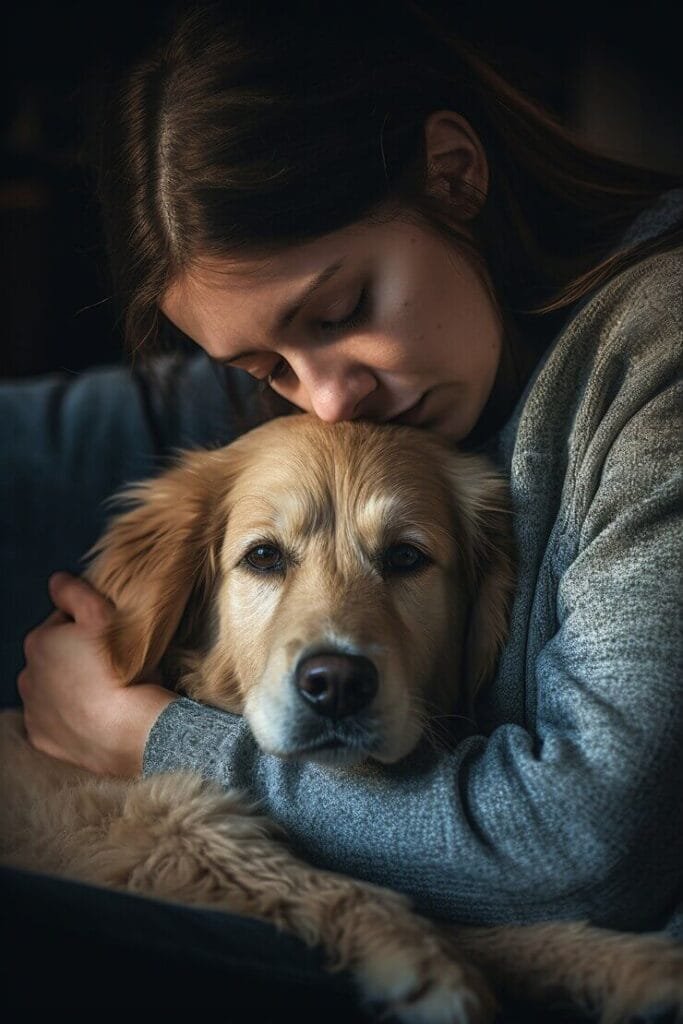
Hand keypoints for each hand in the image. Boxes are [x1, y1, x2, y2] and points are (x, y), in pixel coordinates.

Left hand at [18, 571, 175, 776]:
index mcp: (38, 642)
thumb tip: (56, 581)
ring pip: (52, 690)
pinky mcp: (42, 738)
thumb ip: (74, 592)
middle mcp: (27, 676)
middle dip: (76, 658)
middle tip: (109, 664)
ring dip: (71, 688)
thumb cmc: (118, 668)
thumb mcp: (101, 615)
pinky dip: (70, 719)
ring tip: (103, 691)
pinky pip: (55, 723)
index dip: (88, 627)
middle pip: (55, 658)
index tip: (110, 638)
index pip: (63, 625)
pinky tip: (94, 716)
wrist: (126, 728)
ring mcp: (33, 710)